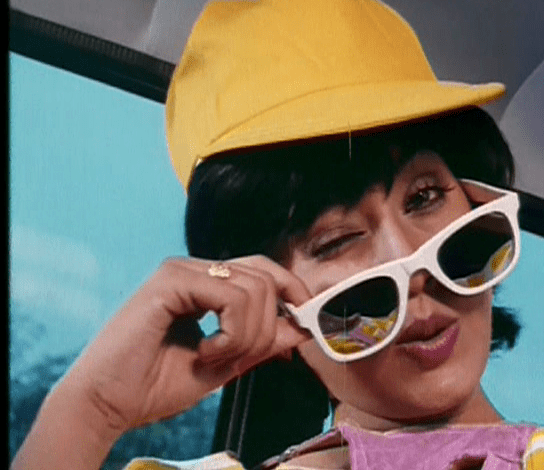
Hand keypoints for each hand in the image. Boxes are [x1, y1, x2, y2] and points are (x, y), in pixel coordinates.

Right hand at [57, 255, 312, 433]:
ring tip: (214, 359)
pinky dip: (230, 334)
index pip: (263, 271)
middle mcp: (195, 269)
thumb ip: (262, 343)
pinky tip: (204, 354)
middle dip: (268, 325)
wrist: (106, 405)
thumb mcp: (225, 363)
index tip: (305, 323)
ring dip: (246, 336)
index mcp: (206, 284)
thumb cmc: (156, 385)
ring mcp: (182, 270)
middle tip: (240, 357)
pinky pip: (231, 297)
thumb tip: (302, 326)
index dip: (292, 290)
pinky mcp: (171, 279)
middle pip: (265, 277)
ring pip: (254, 288)